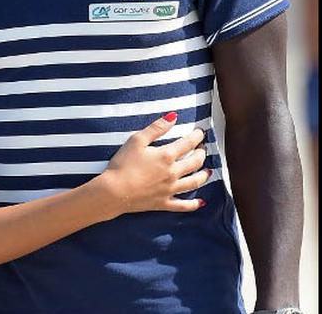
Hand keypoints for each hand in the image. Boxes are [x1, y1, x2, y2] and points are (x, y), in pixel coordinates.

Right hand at [95, 113, 210, 217]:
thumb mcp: (136, 140)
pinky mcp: (164, 203)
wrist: (113, 192)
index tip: (200, 132)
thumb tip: (173, 116)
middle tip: (202, 149)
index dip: (197, 136)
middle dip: (201, 154)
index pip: (188, 143)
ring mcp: (170, 189)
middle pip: (195, 162)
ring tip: (208, 171)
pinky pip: (183, 205)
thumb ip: (156, 128)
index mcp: (166, 156)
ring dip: (203, 176)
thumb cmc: (122, 164)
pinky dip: (194, 204)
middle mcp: (173, 173)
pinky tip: (201, 202)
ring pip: (194, 183)